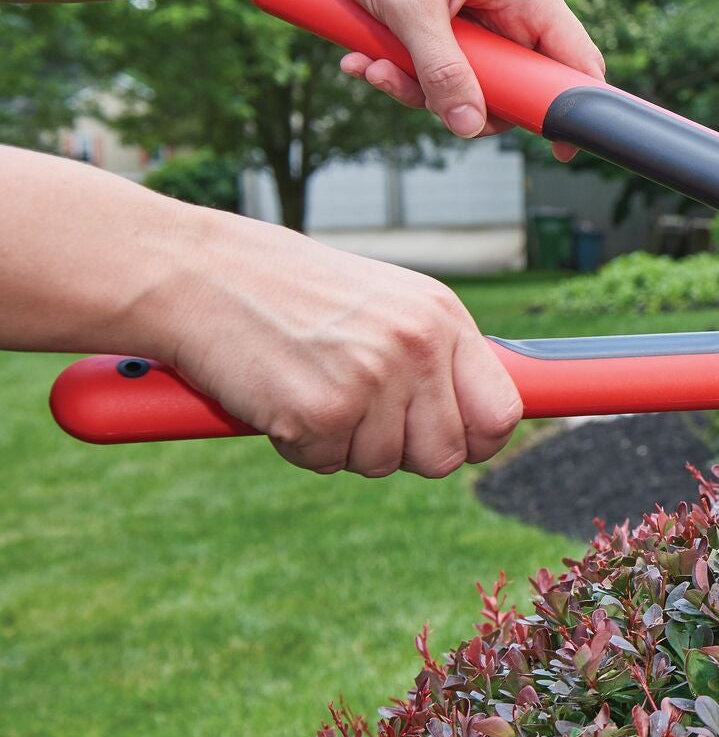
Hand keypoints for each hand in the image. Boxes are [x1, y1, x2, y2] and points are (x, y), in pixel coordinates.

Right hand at [150, 211, 522, 476]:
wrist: (198, 273)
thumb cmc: (290, 291)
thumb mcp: (385, 304)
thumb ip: (433, 355)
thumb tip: (485, 422)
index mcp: (442, 318)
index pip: (503, 412)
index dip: (477, 440)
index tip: (453, 440)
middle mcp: (418, 347)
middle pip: (444, 455)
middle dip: (402, 452)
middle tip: (358, 416)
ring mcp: (372, 380)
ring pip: (382, 464)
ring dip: (342, 444)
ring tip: (309, 385)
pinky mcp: (321, 412)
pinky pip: (326, 463)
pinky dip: (298, 444)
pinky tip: (278, 395)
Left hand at [301, 0, 604, 142]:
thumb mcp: (406, 2)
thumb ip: (441, 68)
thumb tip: (469, 124)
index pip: (576, 61)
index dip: (573, 107)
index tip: (559, 151)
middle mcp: (511, 5)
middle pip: (517, 86)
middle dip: (463, 99)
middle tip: (414, 92)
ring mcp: (481, 16)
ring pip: (472, 84)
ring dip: (419, 87)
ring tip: (372, 65)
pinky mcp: (449, 25)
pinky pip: (441, 69)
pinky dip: (402, 72)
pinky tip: (364, 56)